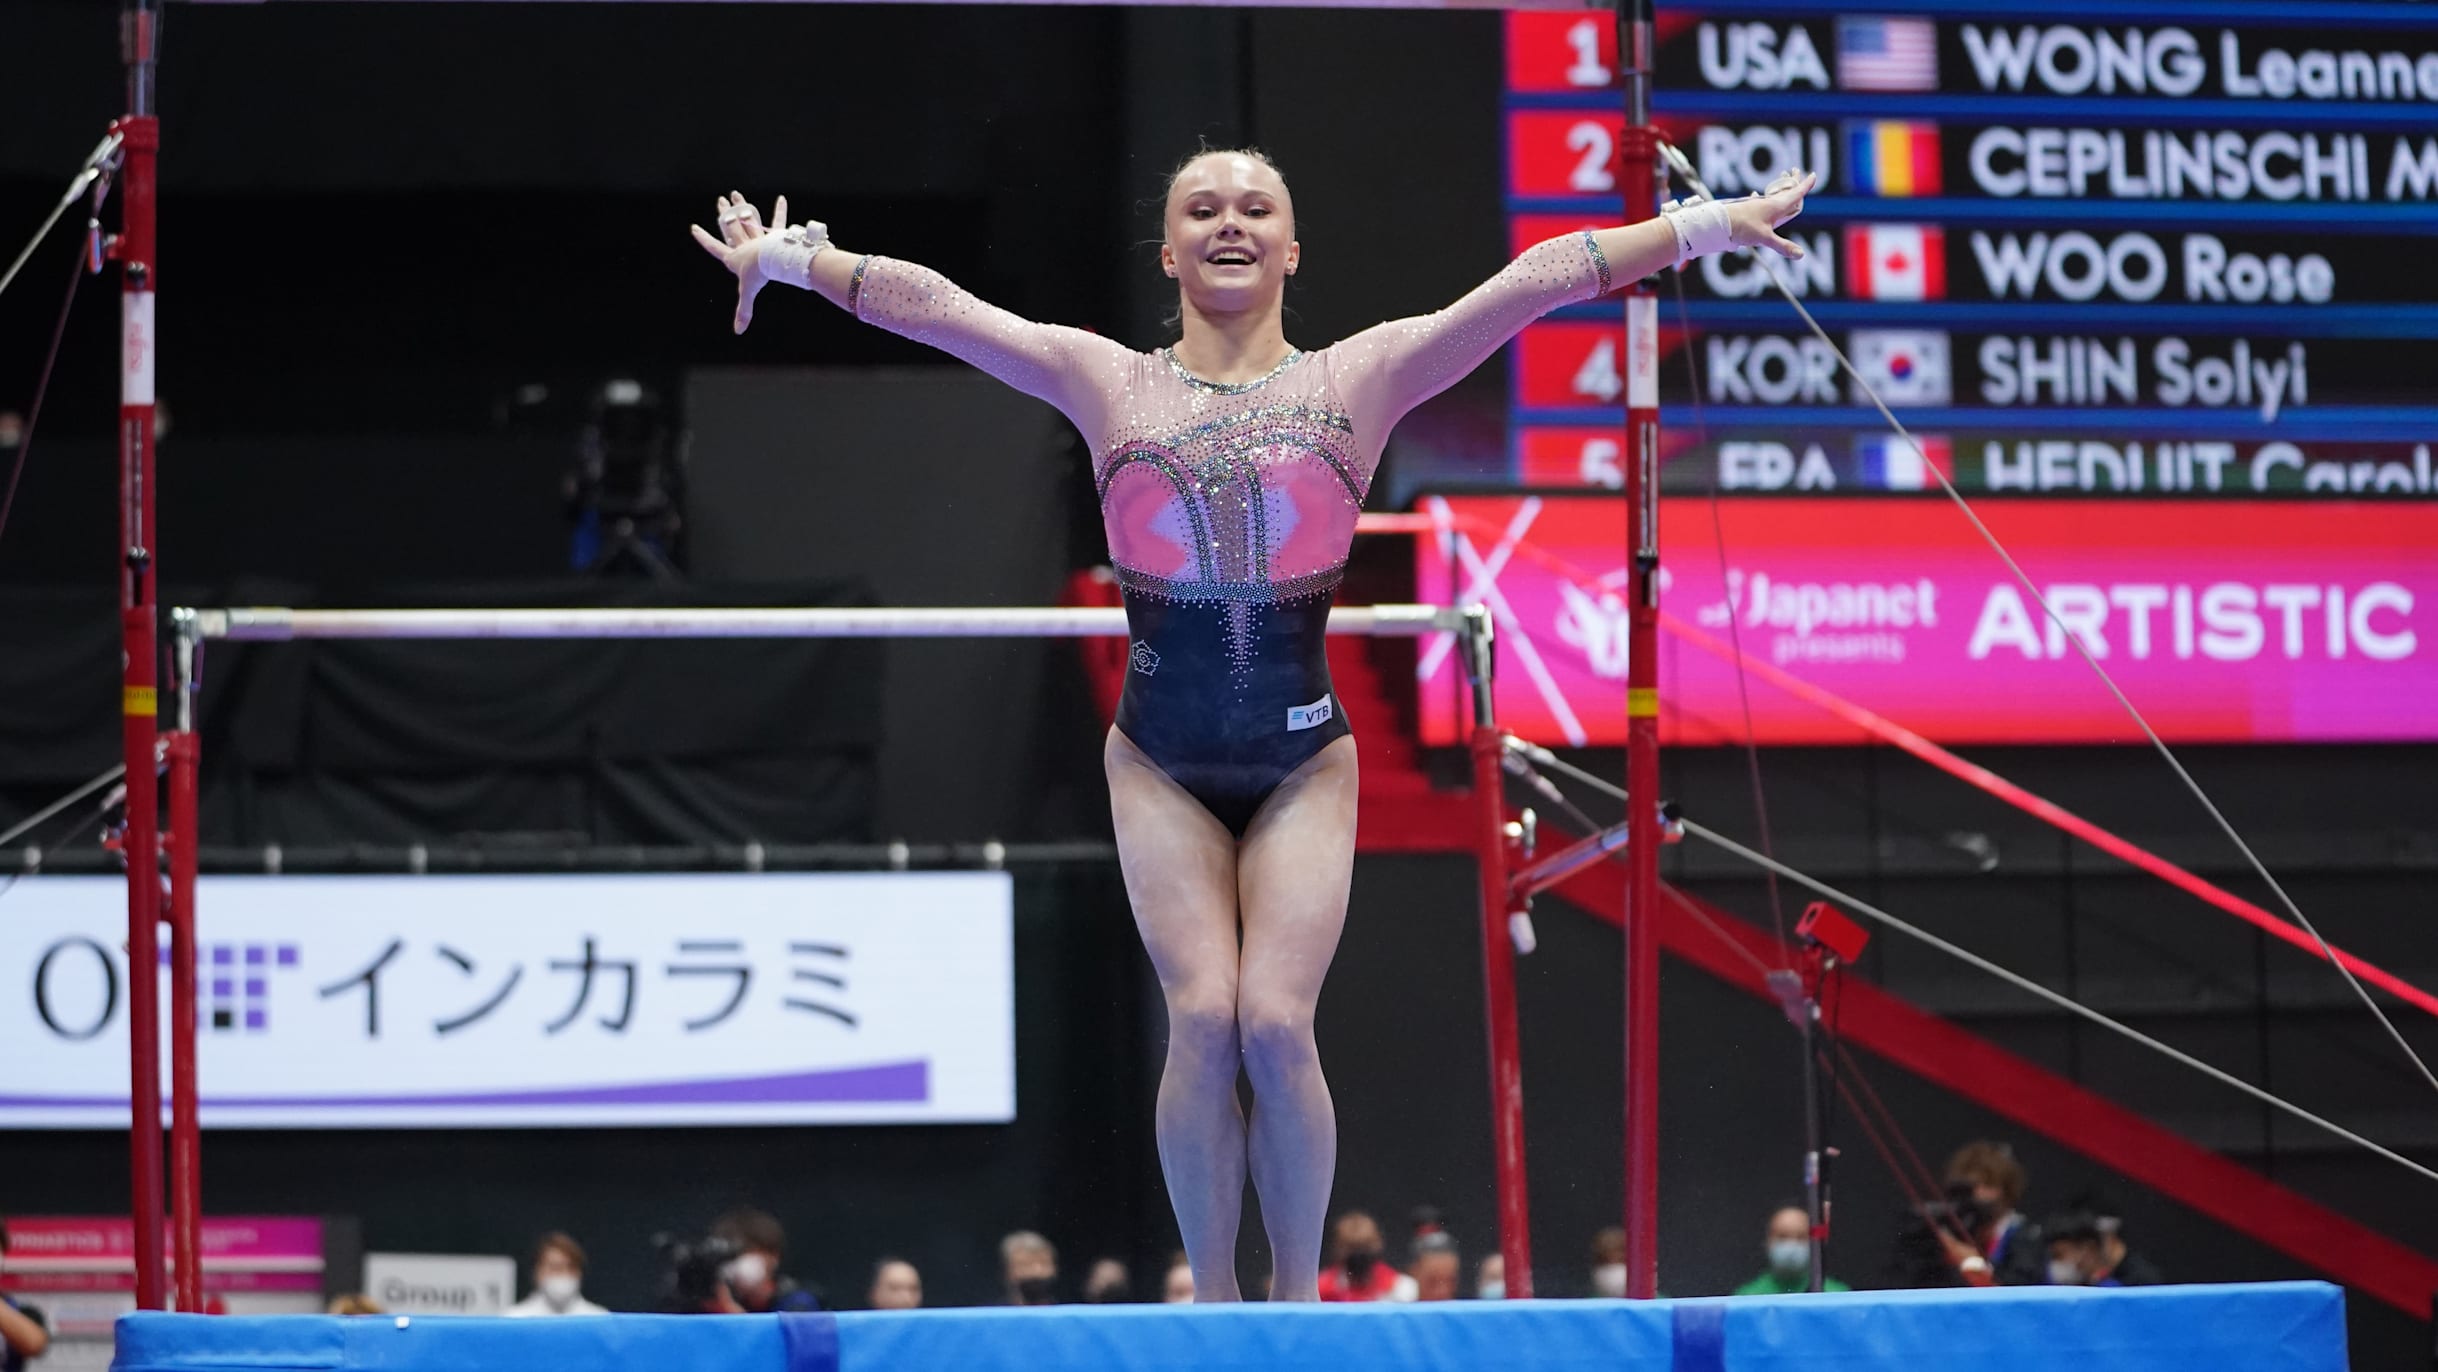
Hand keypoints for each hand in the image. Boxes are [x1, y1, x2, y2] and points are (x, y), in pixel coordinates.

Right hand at [689, 190, 790, 333]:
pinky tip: (782, 199)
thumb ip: (743, 312)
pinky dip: (780, 210)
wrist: (773, 260)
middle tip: (720, 201)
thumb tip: (738, 332)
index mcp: (734, 257)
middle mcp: (744, 244)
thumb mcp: (747, 293)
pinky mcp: (773, 234)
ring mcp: (758, 237)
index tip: (694, 228)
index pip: (714, 246)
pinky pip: (777, 221)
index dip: (704, 238)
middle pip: (731, 227)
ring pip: (748, 219)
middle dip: (725, 214)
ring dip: (743, 206)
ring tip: (736, 194)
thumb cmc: (758, 274)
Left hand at [1725, 168, 1817, 259]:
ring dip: (1779, 188)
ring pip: (1773, 195)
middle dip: (1793, 182)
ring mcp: (1757, 205)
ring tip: (1782, 182)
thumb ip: (1782, 246)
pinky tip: (1756, 196)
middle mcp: (1768, 203)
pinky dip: (1764, 198)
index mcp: (1776, 206)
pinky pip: (1761, 202)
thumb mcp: (1764, 238)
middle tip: (1796, 171)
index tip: (1813, 174)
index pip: (1795, 193)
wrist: (1718, 223)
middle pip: (1785, 190)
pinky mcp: (1748, 210)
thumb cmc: (1742, 227)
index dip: (1805, 185)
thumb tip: (1800, 254)